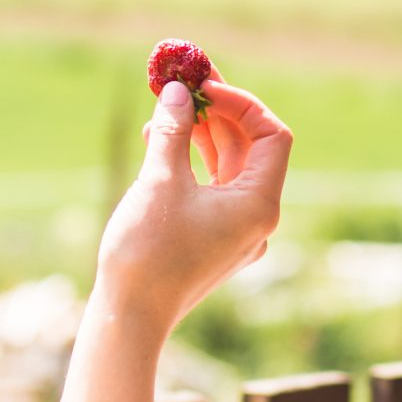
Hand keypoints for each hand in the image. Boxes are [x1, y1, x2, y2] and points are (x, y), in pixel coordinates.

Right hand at [97, 73, 290, 331]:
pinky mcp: (211, 240)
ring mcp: (235, 232)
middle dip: (216, 114)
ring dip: (199, 135)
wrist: (129, 317)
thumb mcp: (160, 180)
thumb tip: (177, 90)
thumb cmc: (148, 251)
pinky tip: (157, 142)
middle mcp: (256, 218)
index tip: (204, 87)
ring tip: (165, 108)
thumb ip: (173, 129)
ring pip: (226, 168)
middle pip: (249, 150)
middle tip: (183, 83)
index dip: (241, 104)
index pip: (271, 136)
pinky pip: (209, 189)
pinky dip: (189, 162)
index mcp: (260, 204)